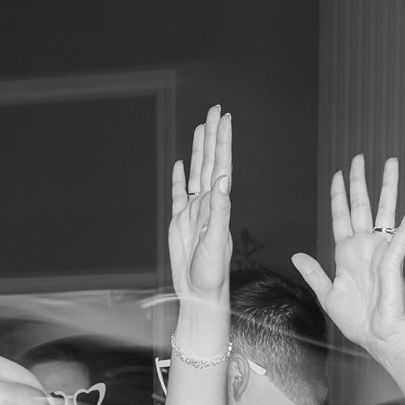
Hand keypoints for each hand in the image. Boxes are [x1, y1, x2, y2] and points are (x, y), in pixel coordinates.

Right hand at [167, 104, 232, 312]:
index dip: (222, 141)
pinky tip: (181, 163)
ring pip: (196, 172)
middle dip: (212, 136)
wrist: (199, 295)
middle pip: (210, 162)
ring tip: (201, 128)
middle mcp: (208, 203)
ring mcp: (193, 211)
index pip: (222, 165)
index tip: (224, 119)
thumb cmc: (212, 274)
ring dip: (199, 150)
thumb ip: (220, 211)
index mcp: (218, 205)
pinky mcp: (180, 221)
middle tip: (215, 110)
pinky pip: (179, 193)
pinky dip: (180, 177)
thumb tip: (224, 180)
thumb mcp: (217, 242)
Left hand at [291, 154, 404, 356]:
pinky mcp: (394, 256)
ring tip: (392, 161)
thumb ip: (313, 272)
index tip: (338, 175)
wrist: (377, 335)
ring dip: (388, 184)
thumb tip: (296, 255)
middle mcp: (365, 245)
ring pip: (385, 208)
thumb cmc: (357, 319)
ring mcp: (381, 248)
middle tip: (359, 157)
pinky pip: (404, 228)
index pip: (342, 215)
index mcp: (347, 253)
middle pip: (362, 204)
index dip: (339, 195)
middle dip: (359, 180)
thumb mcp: (327, 294)